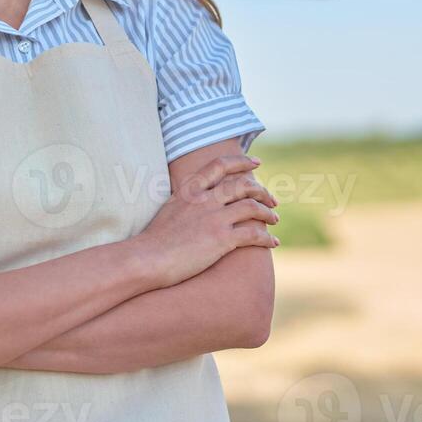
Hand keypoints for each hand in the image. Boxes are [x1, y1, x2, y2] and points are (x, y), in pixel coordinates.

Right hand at [132, 152, 278, 288]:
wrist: (147, 259)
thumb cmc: (154, 240)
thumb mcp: (169, 209)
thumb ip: (186, 201)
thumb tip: (195, 202)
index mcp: (190, 190)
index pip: (220, 165)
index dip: (241, 162)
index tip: (256, 163)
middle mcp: (204, 199)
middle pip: (243, 185)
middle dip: (261, 191)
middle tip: (272, 199)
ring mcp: (214, 218)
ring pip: (252, 207)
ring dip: (268, 213)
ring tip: (274, 219)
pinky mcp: (221, 239)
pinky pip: (253, 233)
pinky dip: (267, 237)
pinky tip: (273, 243)